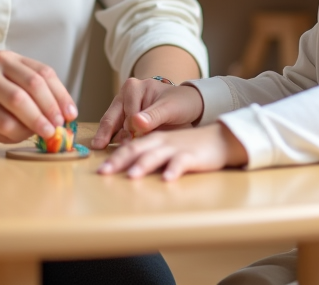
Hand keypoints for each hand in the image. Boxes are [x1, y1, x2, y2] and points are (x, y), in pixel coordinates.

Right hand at [0, 50, 77, 143]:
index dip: (60, 96)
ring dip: (31, 128)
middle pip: (26, 92)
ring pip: (10, 114)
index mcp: (7, 59)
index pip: (41, 74)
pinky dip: (13, 136)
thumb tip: (63, 116)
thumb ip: (33, 91)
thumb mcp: (9, 78)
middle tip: (57, 129)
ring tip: (40, 135)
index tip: (70, 115)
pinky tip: (18, 136)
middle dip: (47, 113)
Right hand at [90, 80, 204, 148]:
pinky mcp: (123, 120)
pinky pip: (115, 132)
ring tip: (107, 152)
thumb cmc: (180, 103)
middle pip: (111, 118)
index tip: (137, 141)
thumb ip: (154, 116)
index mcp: (133, 87)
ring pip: (111, 127)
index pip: (128, 114)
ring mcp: (122, 109)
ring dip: (112, 140)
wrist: (187, 105)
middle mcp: (123, 96)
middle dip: (106, 134)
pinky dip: (115, 142)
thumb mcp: (170, 108)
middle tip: (98, 147)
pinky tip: (115, 152)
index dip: (133, 130)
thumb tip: (136, 123)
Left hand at [97, 123, 247, 180]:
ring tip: (132, 176)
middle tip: (104, 172)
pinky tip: (167, 179)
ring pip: (157, 155)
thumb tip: (126, 168)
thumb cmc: (188, 146)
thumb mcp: (166, 147)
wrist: (219, 139)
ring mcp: (176, 148)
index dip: (114, 157)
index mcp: (153, 139)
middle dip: (119, 160)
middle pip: (137, 149)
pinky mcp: (192, 156)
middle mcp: (161, 141)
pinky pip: (181, 163)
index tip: (100, 170)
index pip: (130, 147)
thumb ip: (148, 154)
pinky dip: (173, 170)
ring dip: (144, 165)